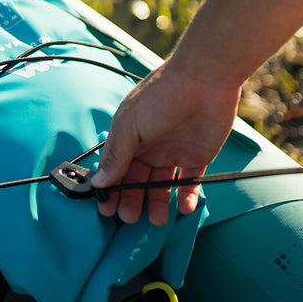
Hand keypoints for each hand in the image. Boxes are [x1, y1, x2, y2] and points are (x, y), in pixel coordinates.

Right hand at [91, 58, 239, 225]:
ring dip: (157, 204)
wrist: (204, 80)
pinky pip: (190, 182)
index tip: (106, 209)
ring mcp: (172, 151)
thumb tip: (98, 182)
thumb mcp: (131, 125)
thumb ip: (116, 155)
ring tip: (156, 221)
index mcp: (128, 136)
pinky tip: (183, 208)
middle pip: (136, 181)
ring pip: (161, 185)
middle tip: (130, 219)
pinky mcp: (197, 155)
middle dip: (131, 201)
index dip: (109, 189)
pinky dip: (187, 197)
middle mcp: (148, 146)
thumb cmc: (161, 96)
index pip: (114, 168)